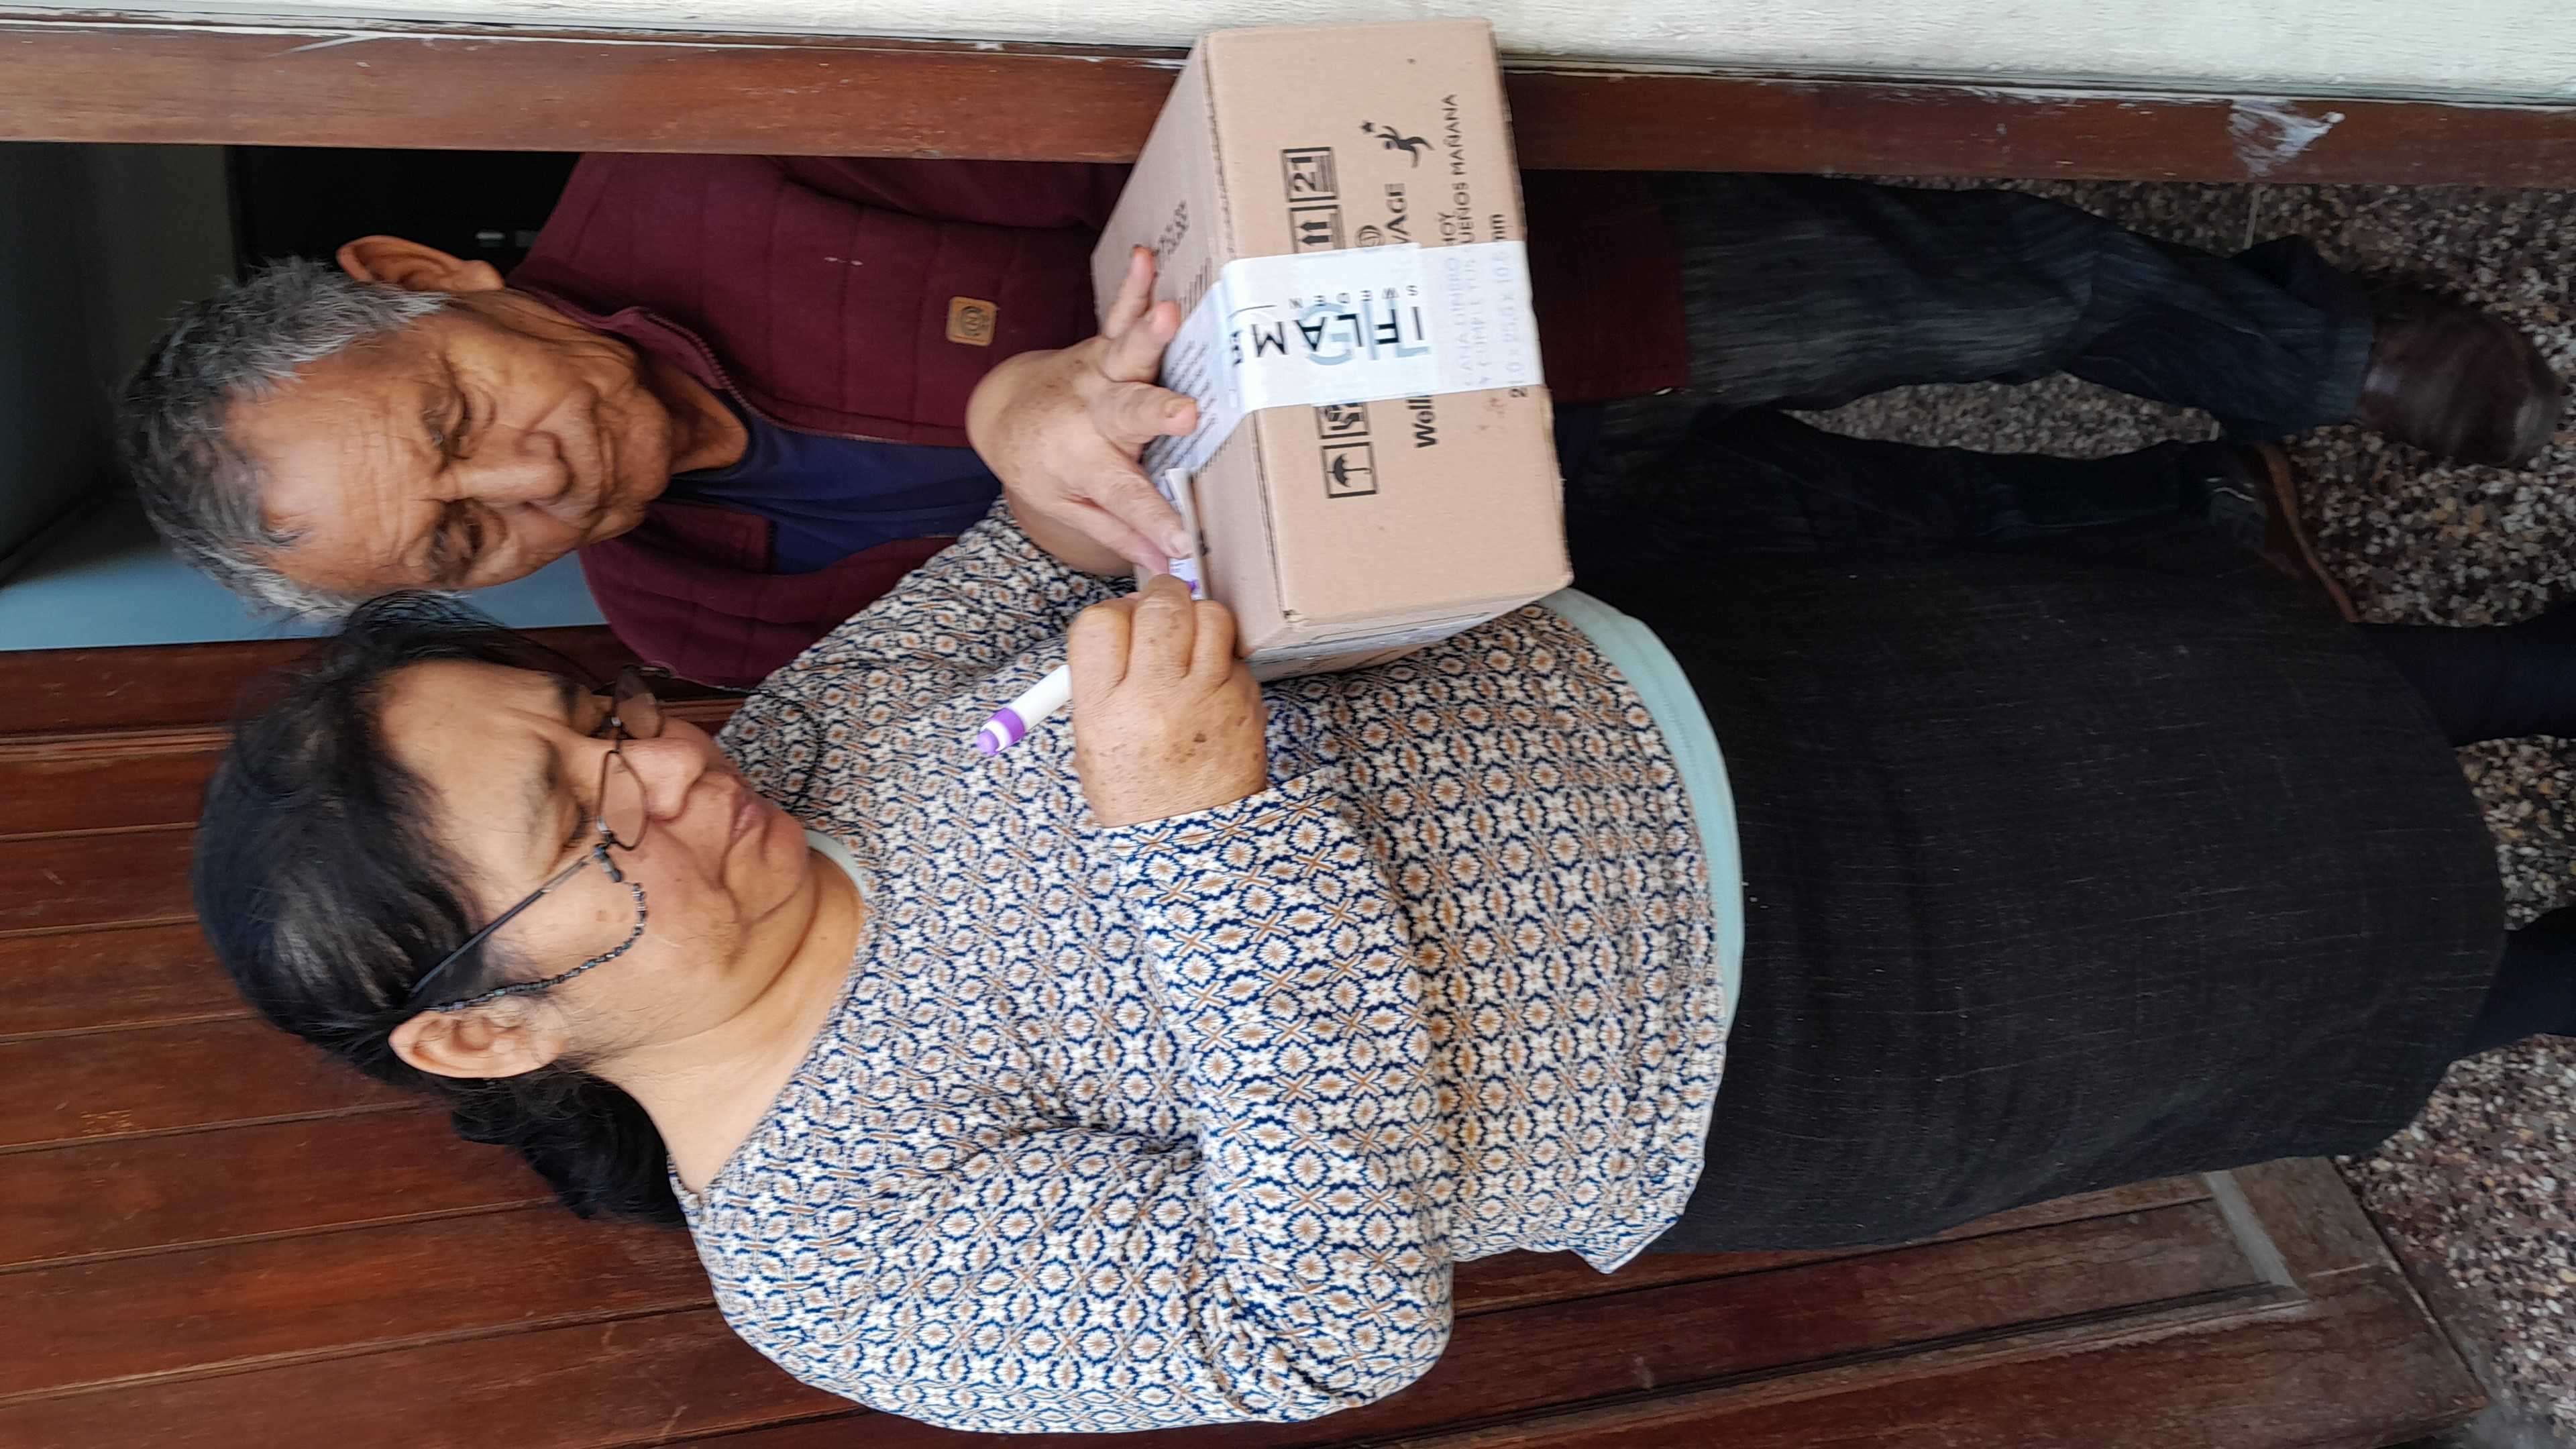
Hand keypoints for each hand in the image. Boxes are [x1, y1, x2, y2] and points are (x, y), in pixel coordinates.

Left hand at [965, 247, 1199, 574]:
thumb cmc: (1044, 465)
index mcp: (1083, 464)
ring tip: (1169, 313)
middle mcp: (1090, 417)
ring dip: (1149, 336)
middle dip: (1158, 414)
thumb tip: (1169, 567)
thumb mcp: (1069, 507)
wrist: (1004, 411)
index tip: (1184, 543)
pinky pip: (1119, 315)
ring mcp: (1096, 376)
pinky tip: (1147, 258)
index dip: (1155, 520)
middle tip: (1185, 414)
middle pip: (1129, 416)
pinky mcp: (1101, 346)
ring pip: (1127, 357)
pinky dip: (1133, 287)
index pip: (1125, 498)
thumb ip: (1119, 531)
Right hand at [1068, 574, 1266, 826]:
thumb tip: (1127, 617)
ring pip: (1210, 616)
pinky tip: (1213, 682)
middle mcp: (1154, 699)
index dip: (1113, 612)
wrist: (1194, 842)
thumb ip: (1103, 676)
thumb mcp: (1093, 739)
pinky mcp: (1246, 703)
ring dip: (1201, 618)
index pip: (1100, 622)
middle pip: (1160, 606)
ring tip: (1192, 642)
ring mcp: (1206, 699)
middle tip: (1163, 609)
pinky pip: (1236, 653)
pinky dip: (1225, 657)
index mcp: (1104, 710)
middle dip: (1161, 597)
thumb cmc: (1137, 790)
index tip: (1123, 621)